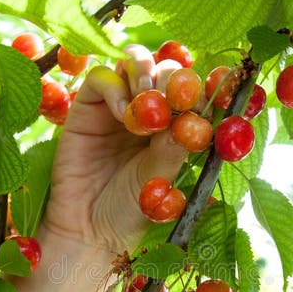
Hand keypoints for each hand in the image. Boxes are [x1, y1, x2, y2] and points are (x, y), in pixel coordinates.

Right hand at [42, 45, 185, 255]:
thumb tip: (191, 117)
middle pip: (167, 70)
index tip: (205, 96)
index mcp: (175, 127)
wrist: (87, 229)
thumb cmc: (130, 210)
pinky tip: (122, 114)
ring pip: (135, 62)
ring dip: (145, 71)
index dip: (200, 88)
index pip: (193, 93)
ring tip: (146, 96)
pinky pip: (102, 77)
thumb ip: (173, 147)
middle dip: (172, 77)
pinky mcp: (87, 107)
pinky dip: (115, 86)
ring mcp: (118, 106)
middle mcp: (149, 111)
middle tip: (171, 97)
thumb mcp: (159, 180)